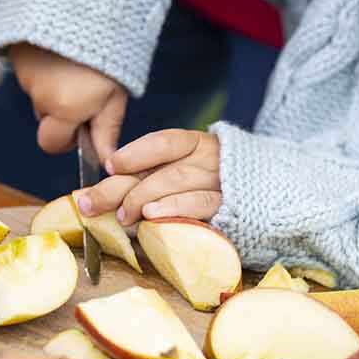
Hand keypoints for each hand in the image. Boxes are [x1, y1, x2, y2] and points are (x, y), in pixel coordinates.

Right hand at [7, 43, 127, 160]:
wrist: (84, 2)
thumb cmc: (108, 53)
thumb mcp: (115, 94)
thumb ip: (107, 130)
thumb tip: (106, 161)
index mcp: (66, 109)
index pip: (52, 144)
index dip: (66, 140)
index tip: (80, 126)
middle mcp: (41, 96)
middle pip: (44, 118)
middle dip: (59, 113)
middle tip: (81, 89)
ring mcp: (26, 75)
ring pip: (39, 94)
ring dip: (54, 85)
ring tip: (75, 62)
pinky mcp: (17, 56)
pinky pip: (30, 73)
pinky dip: (44, 67)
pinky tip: (60, 51)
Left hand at [77, 129, 221, 224]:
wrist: (267, 199)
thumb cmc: (212, 187)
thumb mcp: (185, 172)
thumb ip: (152, 177)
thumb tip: (104, 192)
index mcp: (196, 144)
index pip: (164, 142)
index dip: (135, 153)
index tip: (111, 165)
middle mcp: (208, 159)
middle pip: (162, 168)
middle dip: (122, 186)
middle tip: (91, 203)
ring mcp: (220, 183)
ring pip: (177, 182)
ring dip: (143, 198)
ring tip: (122, 215)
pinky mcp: (229, 208)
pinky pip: (199, 204)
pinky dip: (173, 208)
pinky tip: (152, 216)